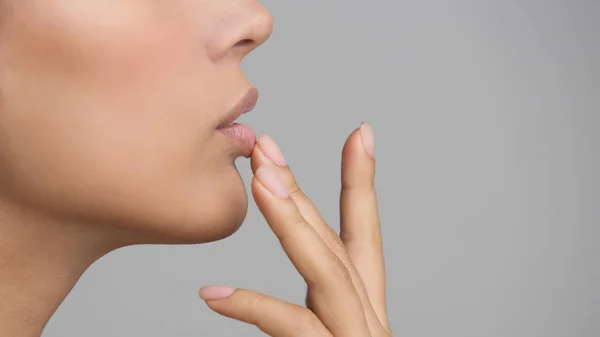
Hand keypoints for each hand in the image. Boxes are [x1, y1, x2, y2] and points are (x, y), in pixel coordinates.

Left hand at [199, 123, 390, 335]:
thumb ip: (307, 317)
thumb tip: (256, 307)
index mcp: (364, 303)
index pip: (363, 236)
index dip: (362, 183)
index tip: (359, 134)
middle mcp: (365, 315)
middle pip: (334, 243)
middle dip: (300, 192)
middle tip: (266, 147)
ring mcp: (354, 334)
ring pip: (327, 270)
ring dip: (292, 222)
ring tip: (260, 182)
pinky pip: (295, 326)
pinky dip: (255, 307)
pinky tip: (214, 294)